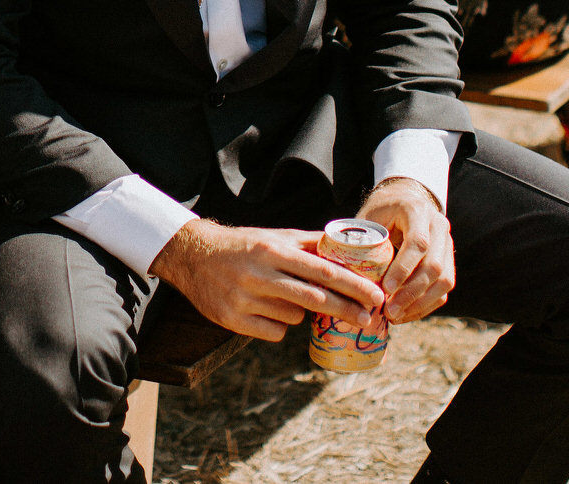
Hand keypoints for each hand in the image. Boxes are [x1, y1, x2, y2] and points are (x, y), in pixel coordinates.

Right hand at [149, 218, 385, 340]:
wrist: (193, 256)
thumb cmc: (243, 245)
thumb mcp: (275, 236)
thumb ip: (309, 244)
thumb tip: (348, 248)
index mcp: (273, 250)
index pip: (322, 270)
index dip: (353, 285)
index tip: (376, 297)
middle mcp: (259, 273)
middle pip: (314, 298)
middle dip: (346, 310)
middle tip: (370, 320)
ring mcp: (244, 298)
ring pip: (294, 317)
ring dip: (301, 312)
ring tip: (282, 297)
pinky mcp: (232, 320)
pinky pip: (275, 332)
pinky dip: (279, 325)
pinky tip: (265, 310)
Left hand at [357, 177, 455, 324]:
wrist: (403, 198)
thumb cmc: (380, 211)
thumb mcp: (368, 218)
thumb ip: (362, 241)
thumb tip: (347, 276)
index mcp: (417, 211)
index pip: (418, 243)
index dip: (403, 269)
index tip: (385, 288)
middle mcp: (438, 226)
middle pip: (434, 266)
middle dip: (411, 293)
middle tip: (389, 310)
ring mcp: (447, 243)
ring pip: (444, 280)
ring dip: (420, 303)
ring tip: (395, 316)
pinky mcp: (449, 260)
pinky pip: (444, 288)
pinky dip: (426, 304)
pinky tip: (405, 313)